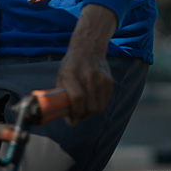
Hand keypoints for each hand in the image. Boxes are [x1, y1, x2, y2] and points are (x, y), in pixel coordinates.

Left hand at [56, 4, 116, 121]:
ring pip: (99, 107)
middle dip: (84, 115)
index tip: (74, 115)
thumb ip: (63, 100)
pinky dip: (99, 105)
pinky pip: (106, 101)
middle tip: (79, 113)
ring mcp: (100, 77)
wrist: (88, 47)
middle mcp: (87, 75)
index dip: (76, 111)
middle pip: (90, 106)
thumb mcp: (62, 78)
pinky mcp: (109, 80)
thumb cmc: (71, 65)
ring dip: (92, 112)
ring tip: (86, 107)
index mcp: (71, 73)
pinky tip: (92, 99)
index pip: (78, 99)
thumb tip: (70, 123)